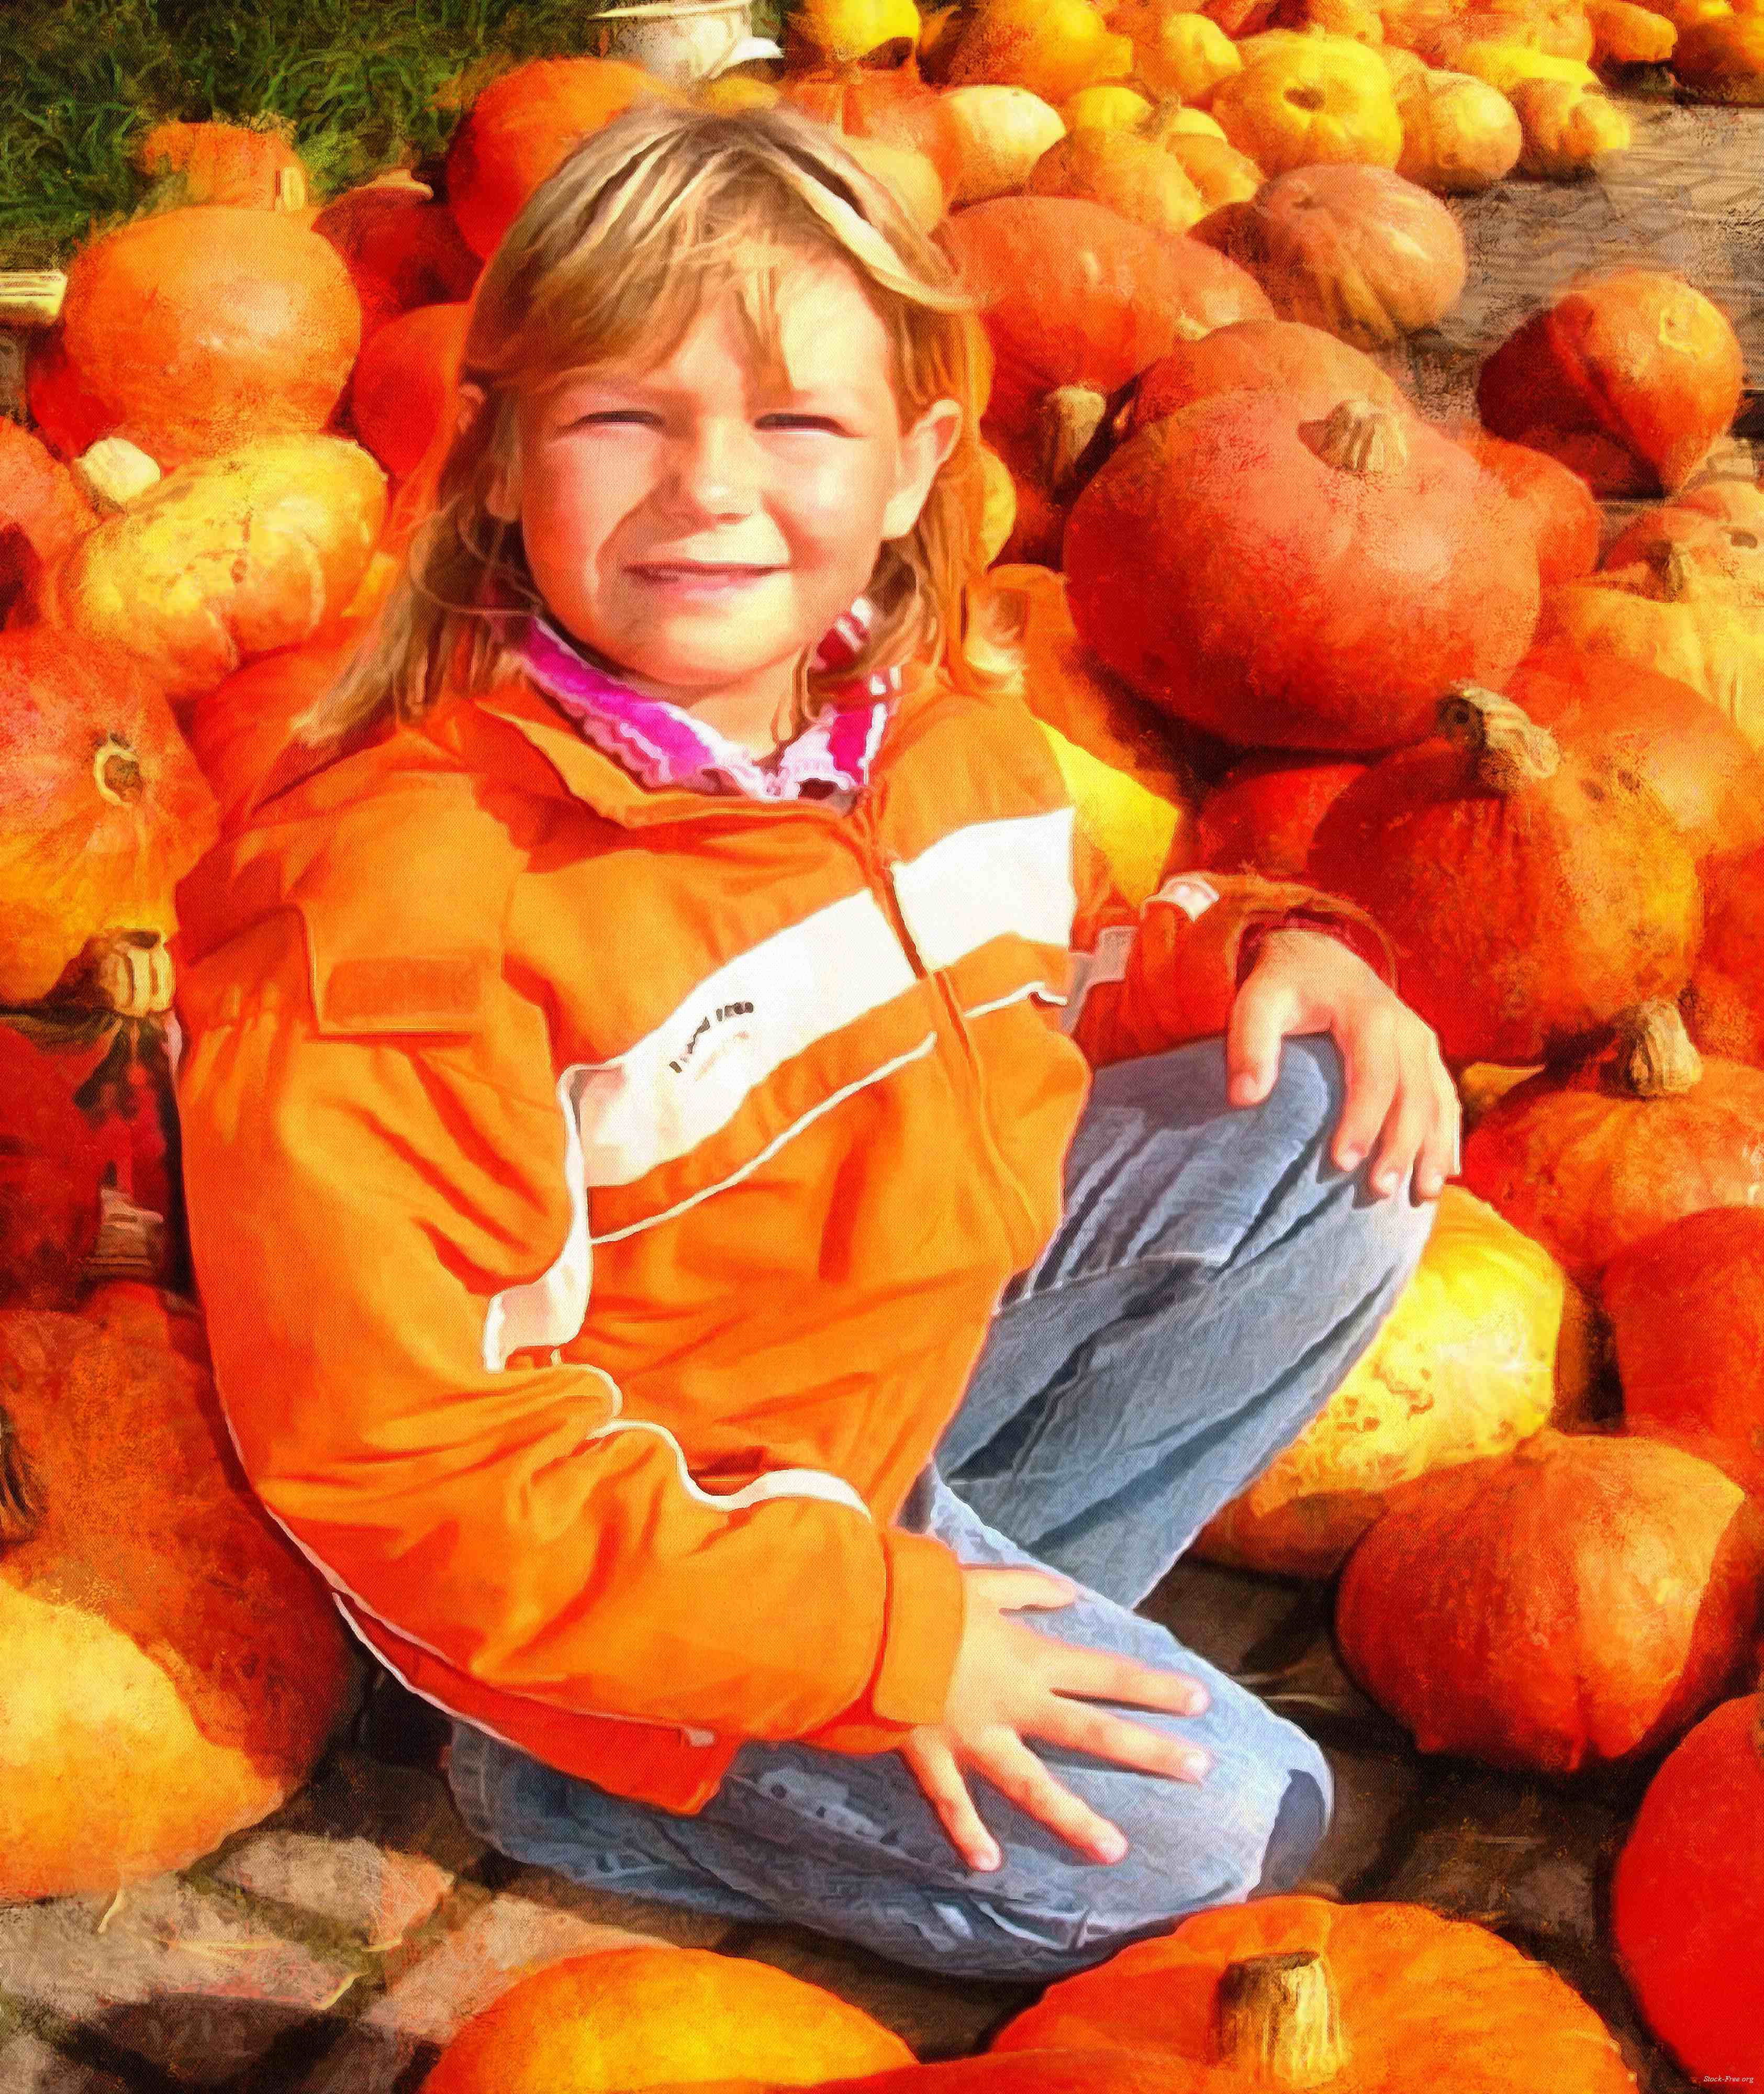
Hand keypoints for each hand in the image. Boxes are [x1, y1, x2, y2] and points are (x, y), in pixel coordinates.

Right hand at [896, 1563, 1210, 1873]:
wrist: (862, 1623)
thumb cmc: (923, 1595)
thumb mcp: (981, 1580)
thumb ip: (1028, 1589)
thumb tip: (1068, 1595)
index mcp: (1028, 1657)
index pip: (1105, 1674)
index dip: (1153, 1688)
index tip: (1200, 1702)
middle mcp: (1013, 1703)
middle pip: (1092, 1731)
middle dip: (1147, 1751)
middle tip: (1199, 1769)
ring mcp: (974, 1737)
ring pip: (1033, 1786)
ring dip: (1075, 1819)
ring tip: (1116, 1850)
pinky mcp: (932, 1757)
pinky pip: (952, 1802)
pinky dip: (967, 1833)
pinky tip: (988, 1863)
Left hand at [1226, 928, 1459, 1202]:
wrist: (1320, 958)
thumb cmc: (1284, 986)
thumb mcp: (1257, 1003)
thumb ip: (1249, 1045)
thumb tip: (1245, 1098)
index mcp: (1368, 1014)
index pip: (1374, 1075)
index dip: (1362, 1120)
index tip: (1342, 1162)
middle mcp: (1406, 1028)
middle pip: (1413, 1095)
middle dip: (1400, 1146)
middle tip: (1377, 1190)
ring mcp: (1422, 1043)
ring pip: (1438, 1101)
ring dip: (1434, 1149)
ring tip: (1421, 1195)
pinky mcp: (1427, 1056)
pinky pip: (1447, 1099)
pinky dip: (1449, 1137)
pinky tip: (1445, 1173)